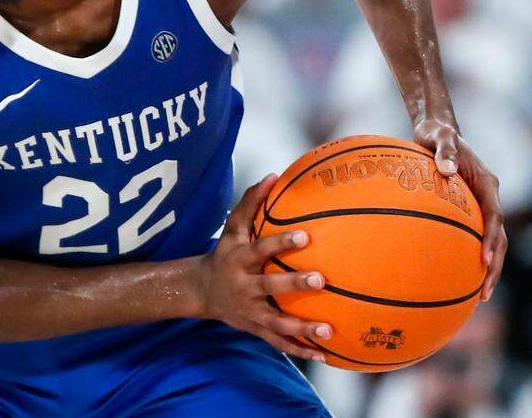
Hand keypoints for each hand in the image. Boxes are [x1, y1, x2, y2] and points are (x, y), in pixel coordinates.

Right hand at [202, 173, 332, 361]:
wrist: (203, 291)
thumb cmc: (225, 253)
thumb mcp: (232, 229)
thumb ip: (250, 202)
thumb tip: (273, 175)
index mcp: (239, 260)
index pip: (260, 250)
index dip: (280, 244)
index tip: (304, 236)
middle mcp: (244, 287)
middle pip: (269, 287)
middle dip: (294, 285)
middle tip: (321, 279)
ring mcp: (250, 312)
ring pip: (277, 323)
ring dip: (302, 328)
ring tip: (329, 330)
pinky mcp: (256, 330)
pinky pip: (279, 344)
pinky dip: (301, 351)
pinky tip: (325, 355)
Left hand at [414, 119, 506, 300]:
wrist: (437, 131)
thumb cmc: (438, 135)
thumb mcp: (440, 137)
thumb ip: (444, 151)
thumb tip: (445, 170)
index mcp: (487, 185)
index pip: (495, 218)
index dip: (491, 240)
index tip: (485, 260)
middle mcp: (488, 198)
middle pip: (498, 238)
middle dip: (495, 266)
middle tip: (485, 292)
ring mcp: (480, 206)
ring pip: (490, 242)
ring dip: (488, 268)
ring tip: (478, 297)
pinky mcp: (469, 211)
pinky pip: (471, 237)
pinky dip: (468, 257)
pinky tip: (455, 278)